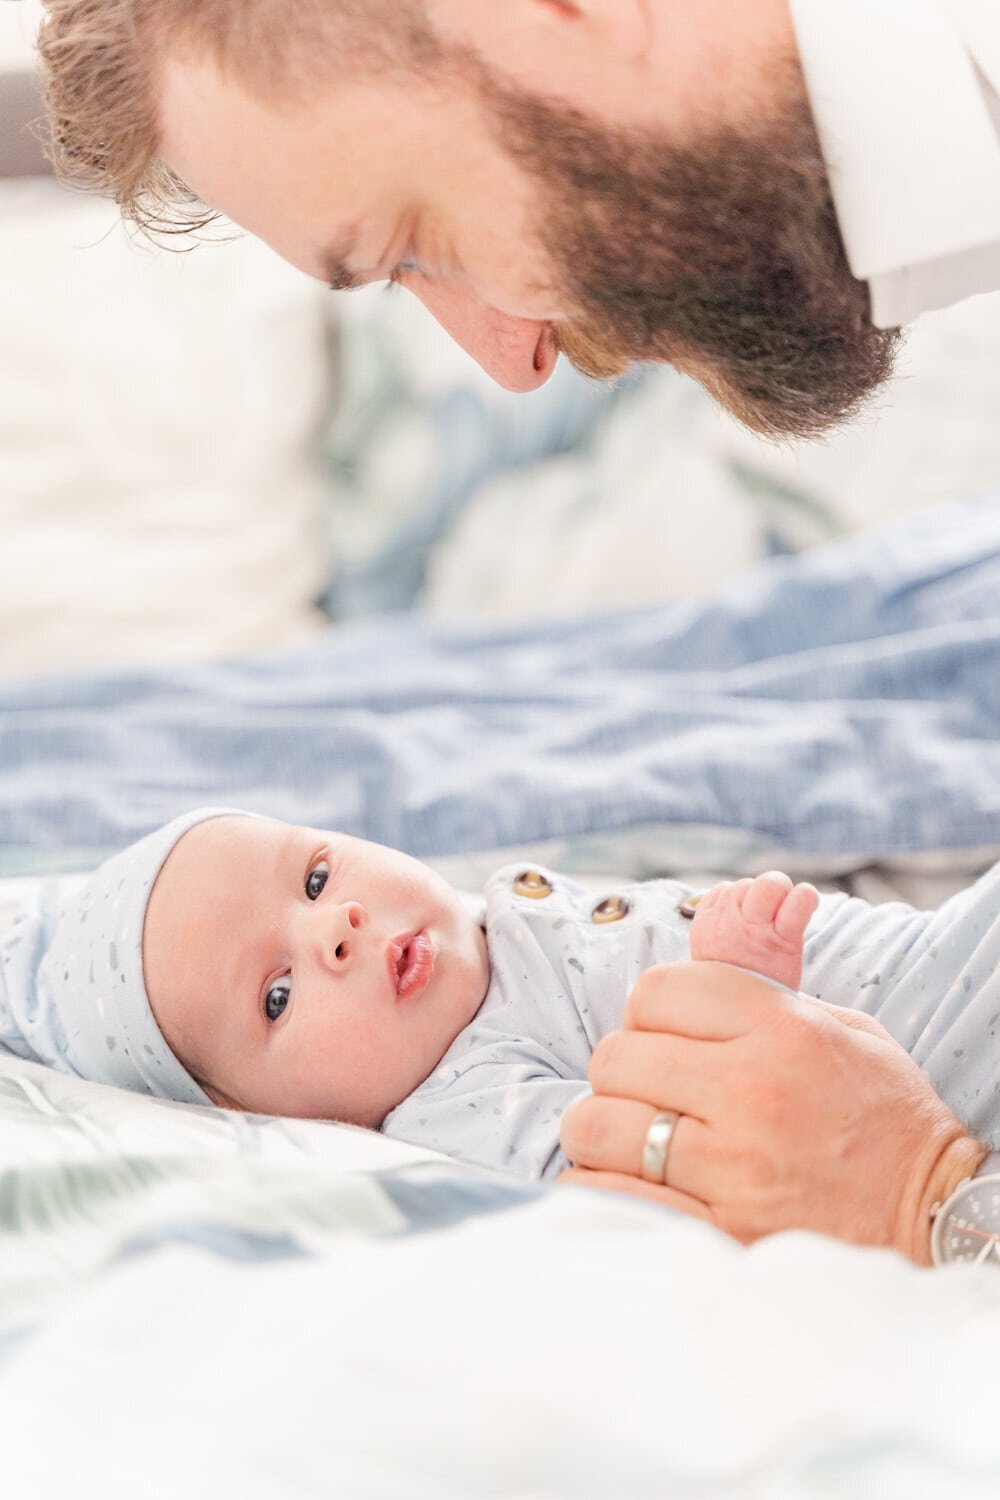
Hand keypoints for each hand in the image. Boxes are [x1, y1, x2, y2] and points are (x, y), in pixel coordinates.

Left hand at [558, 961, 984, 1261]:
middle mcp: (750, 1091)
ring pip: (597, 1124)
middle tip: (646, 1086)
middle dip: (622, 1067)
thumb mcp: (841, 1029)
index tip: (664, 1031)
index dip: (651, 1008)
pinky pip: (614, 1197)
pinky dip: (599, 1187)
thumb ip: (760, 1001)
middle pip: (616, 1055)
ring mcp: (731, 1167)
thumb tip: (683, 990)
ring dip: (600, 1126)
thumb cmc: (886, 1115)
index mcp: (781, 1029)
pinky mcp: (719, 1230)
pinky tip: (620, 1179)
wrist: (936, 1214)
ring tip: (629, 1133)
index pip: (658, 990)